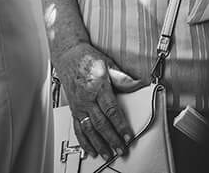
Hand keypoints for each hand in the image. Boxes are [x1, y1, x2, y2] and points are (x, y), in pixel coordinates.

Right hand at [56, 42, 142, 160]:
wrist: (68, 55)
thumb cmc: (88, 59)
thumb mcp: (108, 64)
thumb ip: (123, 78)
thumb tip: (140, 83)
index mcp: (97, 86)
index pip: (111, 110)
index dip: (120, 124)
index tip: (128, 135)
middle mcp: (87, 98)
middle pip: (100, 123)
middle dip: (111, 138)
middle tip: (121, 149)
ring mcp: (79, 105)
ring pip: (88, 129)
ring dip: (98, 144)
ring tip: (108, 154)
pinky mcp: (74, 109)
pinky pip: (78, 128)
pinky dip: (84, 141)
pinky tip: (90, 149)